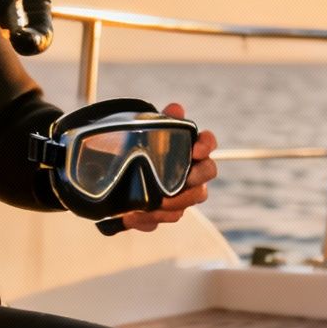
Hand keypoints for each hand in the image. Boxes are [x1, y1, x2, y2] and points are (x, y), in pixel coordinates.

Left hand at [119, 103, 217, 232]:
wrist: (118, 176)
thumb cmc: (142, 150)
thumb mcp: (147, 133)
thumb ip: (163, 121)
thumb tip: (176, 108)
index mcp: (190, 149)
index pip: (208, 142)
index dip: (206, 145)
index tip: (196, 149)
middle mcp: (193, 172)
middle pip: (207, 175)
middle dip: (195, 179)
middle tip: (182, 181)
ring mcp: (184, 193)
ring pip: (189, 202)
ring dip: (173, 204)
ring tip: (151, 204)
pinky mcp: (168, 212)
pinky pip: (167, 218)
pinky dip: (151, 219)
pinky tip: (133, 216)